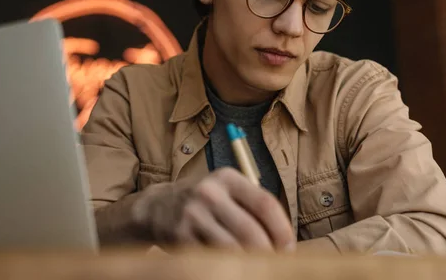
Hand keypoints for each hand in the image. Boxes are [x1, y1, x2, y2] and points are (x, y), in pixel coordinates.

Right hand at [134, 167, 295, 251]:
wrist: (156, 206)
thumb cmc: (203, 201)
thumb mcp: (225, 191)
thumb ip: (252, 206)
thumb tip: (284, 239)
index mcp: (228, 178)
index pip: (265, 203)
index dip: (282, 229)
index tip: (288, 247)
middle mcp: (209, 192)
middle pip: (250, 231)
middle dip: (267, 253)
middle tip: (274, 264)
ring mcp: (193, 214)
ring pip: (232, 249)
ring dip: (248, 263)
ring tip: (255, 268)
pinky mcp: (180, 235)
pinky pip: (211, 257)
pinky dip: (225, 266)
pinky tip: (230, 267)